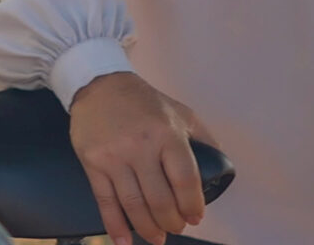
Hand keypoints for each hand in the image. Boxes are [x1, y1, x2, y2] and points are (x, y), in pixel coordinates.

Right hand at [67, 71, 214, 244]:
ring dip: (148, 228)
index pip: (185, 180)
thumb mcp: (181, 111)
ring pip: (134, 205)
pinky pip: (105, 201)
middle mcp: (140, 147)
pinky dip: (115, 226)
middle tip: (176, 226)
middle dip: (172, 221)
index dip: (193, 205)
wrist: (99, 84)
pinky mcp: (92, 163)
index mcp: (167, 134)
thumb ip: (203, 137)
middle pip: (160, 199)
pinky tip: (124, 240)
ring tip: (157, 236)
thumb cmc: (143, 101)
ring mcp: (114, 156)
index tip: (196, 216)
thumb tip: (221, 164)